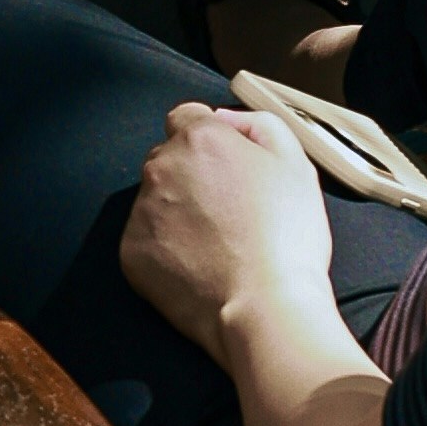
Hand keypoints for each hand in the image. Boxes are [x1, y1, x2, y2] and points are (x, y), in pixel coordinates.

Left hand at [121, 97, 336, 356]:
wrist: (265, 308)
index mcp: (199, 138)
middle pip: (169, 158)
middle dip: (192, 174)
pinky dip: (166, 247)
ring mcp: (140, 211)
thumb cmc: (287, 238)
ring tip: (218, 242)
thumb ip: (258, 123)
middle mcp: (161, 167)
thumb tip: (226, 119)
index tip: (229, 166)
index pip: (187, 117)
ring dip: (178, 210)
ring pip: (156, 198)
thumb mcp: (295, 162)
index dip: (212, 140)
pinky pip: (145, 238)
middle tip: (230, 210)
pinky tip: (200, 264)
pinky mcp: (131, 252)